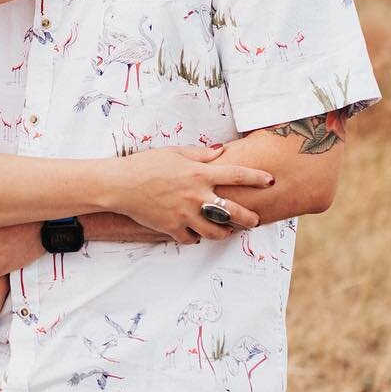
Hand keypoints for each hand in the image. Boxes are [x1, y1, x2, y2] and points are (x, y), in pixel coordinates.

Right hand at [107, 149, 274, 242]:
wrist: (120, 185)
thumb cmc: (146, 165)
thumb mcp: (175, 153)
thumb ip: (201, 155)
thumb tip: (221, 152)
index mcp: (199, 174)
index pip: (236, 175)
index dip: (257, 178)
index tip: (270, 180)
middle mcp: (196, 195)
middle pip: (233, 212)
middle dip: (249, 218)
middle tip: (254, 220)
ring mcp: (184, 214)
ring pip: (215, 231)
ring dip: (225, 232)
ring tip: (228, 230)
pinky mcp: (172, 228)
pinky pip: (191, 239)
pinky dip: (196, 237)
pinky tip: (197, 234)